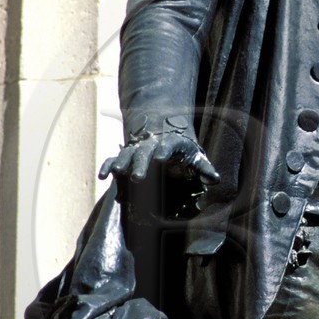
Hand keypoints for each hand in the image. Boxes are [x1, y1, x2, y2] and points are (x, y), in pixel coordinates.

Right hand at [99, 120, 218, 190]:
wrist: (166, 139)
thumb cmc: (184, 154)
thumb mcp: (196, 159)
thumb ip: (204, 169)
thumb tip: (215, 179)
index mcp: (172, 142)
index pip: (168, 144)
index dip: (164, 150)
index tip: (161, 159)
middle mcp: (152, 144)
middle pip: (145, 152)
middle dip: (141, 164)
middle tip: (137, 177)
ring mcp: (138, 149)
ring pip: (127, 153)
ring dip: (122, 163)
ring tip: (117, 173)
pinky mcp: (126, 156)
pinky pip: (115, 159)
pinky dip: (108, 165)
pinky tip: (102, 176)